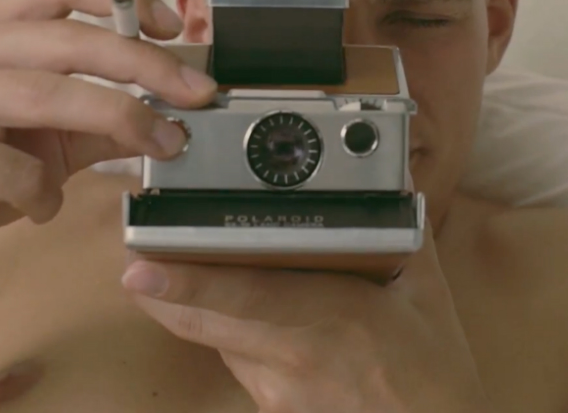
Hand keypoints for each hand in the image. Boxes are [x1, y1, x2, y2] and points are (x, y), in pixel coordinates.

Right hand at [0, 0, 215, 285]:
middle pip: (65, 38)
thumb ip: (111, 115)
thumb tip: (183, 103)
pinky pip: (15, 167)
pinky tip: (41, 206)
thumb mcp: (58, 138)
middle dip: (145, 65)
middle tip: (197, 92)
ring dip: (119, 119)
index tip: (175, 28)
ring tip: (163, 145)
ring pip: (43, 94)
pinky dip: (45, 192)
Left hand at [121, 227, 492, 412]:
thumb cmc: (433, 368)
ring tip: (175, 264)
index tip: (139, 268)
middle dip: (160, 289)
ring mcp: (275, 390)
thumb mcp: (426, 292)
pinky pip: (235, 358)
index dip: (186, 284)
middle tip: (134, 248)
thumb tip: (394, 177)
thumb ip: (404, 229)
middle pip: (201, 323)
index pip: (242, 299)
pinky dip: (227, 329)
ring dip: (192, 306)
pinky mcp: (272, 405)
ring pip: (214, 339)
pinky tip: (241, 309)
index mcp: (327, 321)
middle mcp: (289, 359)